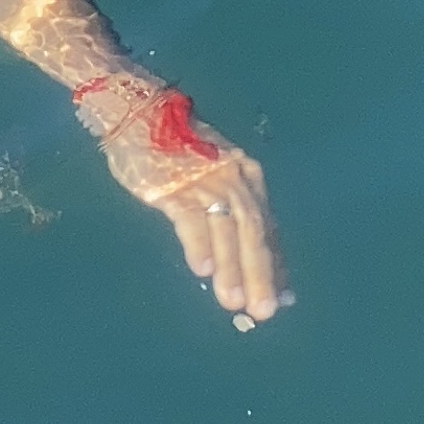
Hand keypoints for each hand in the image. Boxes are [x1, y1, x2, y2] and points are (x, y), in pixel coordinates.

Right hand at [96, 84, 291, 327]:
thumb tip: (250, 261)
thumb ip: (233, 214)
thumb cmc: (177, 151)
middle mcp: (234, 179)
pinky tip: (201, 270)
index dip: (275, 266)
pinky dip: (198, 243)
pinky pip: (190, 217)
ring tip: (233, 302)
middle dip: (259, 274)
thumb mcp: (214, 177)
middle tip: (263, 312)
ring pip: (226, 228)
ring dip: (231, 267)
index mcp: (248, 179)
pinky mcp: (174, 183)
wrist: (139, 111)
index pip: (267, 229)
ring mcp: (205, 180)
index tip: (284, 301)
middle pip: (253, 232)